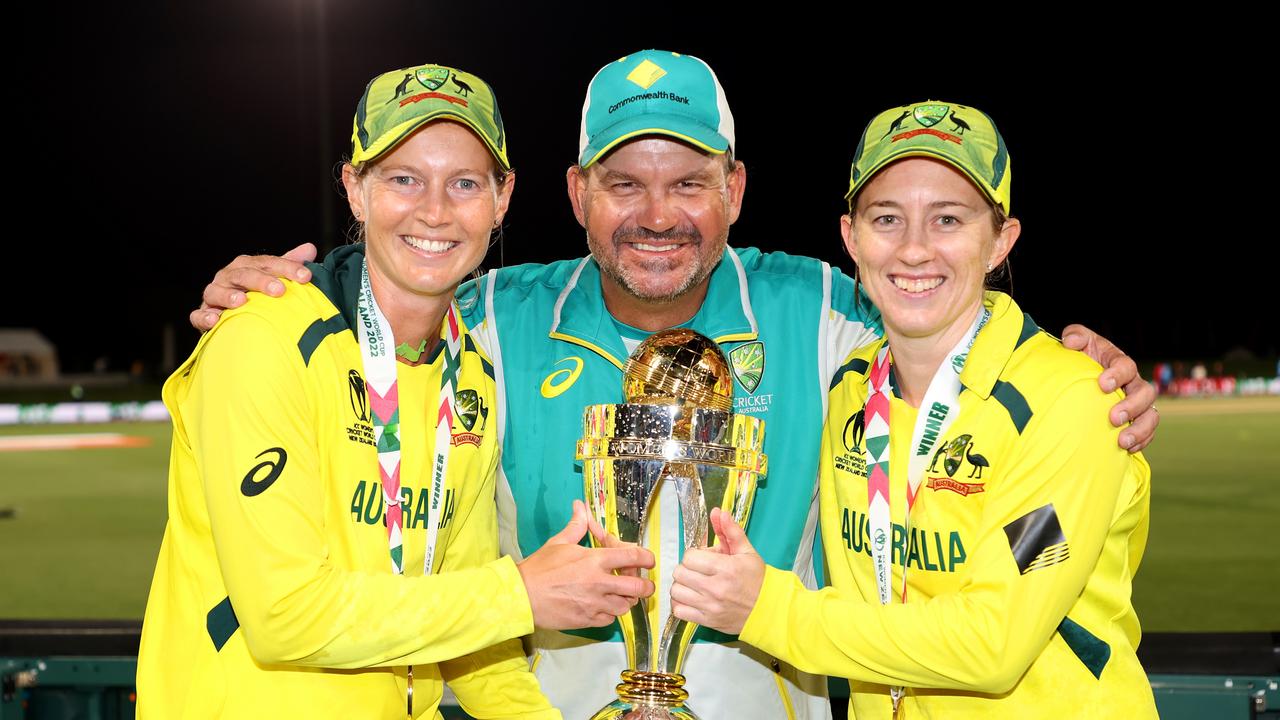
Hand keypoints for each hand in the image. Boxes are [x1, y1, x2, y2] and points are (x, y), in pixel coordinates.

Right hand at [190, 243, 317, 331]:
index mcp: (248, 265)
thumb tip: (310, 248)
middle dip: (261, 281)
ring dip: (228, 296)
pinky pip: (199, 315)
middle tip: (279, 290)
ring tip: (242, 301)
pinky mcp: (203, 314)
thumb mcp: (274, 276)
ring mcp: (214, 294)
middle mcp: (229, 276)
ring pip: (217, 291)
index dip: (287, 268)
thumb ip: (289, 264)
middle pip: (244, 275)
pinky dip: (204, 317)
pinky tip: (215, 320)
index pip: (269, 263)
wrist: (232, 310)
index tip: (306, 277)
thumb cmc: (257, 292)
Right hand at [518, 500, 654, 629]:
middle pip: (638, 587)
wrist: (521, 596)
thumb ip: (577, 525)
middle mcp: (600, 583)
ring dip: (627, 599)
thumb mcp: (559, 542)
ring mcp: (595, 604)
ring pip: (627, 605)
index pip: (633, 557)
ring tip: (620, 593)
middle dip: (646, 585)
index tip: (648, 560)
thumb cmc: (539, 568)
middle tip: (642, 583)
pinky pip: (611, 619)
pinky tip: (603, 605)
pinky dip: (611, 613)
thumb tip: (580, 505)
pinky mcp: (588, 620)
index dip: (647, 558)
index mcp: (595, 560)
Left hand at [670, 508, 763, 634]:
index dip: (694, 555)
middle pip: (680, 573)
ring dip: (681, 585)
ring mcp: (710, 607)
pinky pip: (679, 611)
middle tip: (697, 570)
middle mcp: (716, 588)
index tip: (702, 558)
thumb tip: (718, 513)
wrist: (768, 609)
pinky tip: (690, 598)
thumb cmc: (757, 580)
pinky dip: (680, 604)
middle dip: (686, 568)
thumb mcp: (747, 552)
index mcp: (726, 569)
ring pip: (676, 591)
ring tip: (693, 584)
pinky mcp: (707, 621)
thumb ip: (730, 531)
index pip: (690, 557)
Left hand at [1062, 324, 1157, 452]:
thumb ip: (1075, 336)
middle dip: (1132, 406)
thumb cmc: (1080, 360)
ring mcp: (1138, 404)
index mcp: (1120, 363)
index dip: (1118, 374)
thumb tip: (1070, 342)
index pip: (1126, 366)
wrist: (1081, 381)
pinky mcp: (1136, 421)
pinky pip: (1148, 433)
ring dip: (1139, 429)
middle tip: (1112, 418)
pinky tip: (1127, 449)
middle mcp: (1133, 384)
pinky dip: (1141, 442)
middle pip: (1145, 393)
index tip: (1102, 384)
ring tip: (1122, 441)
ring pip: (1151, 416)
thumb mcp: (1077, 344)